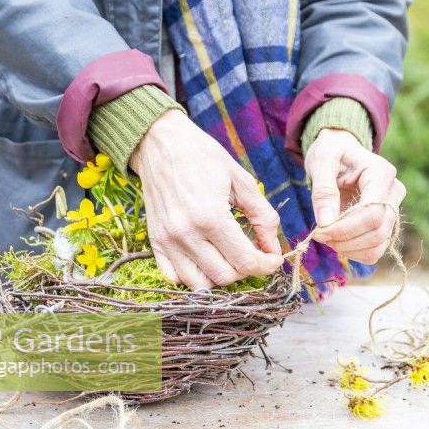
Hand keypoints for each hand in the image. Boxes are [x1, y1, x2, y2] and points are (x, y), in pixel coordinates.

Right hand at [130, 109, 282, 289]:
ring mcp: (168, 241)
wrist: (161, 143)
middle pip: (225, 276)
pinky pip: (174, 277)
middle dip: (245, 270)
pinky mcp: (155, 242)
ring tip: (228, 256)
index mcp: (210, 217)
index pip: (245, 261)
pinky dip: (192, 277)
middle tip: (252, 253)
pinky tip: (205, 258)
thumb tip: (273, 248)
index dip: (266, 265)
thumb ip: (262, 216)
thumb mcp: (241, 180)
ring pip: (199, 284)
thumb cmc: (203, 156)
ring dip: (219, 276)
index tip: (273, 259)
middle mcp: (186, 234)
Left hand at [304, 128, 405, 264]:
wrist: (340, 151)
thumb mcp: (321, 162)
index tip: (319, 232)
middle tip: (319, 236)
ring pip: (379, 244)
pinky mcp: (385, 222)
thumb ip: (323, 191)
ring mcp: (393, 208)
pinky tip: (337, 242)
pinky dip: (356, 252)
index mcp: (381, 173)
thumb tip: (326, 223)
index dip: (346, 229)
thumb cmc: (331, 152)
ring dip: (350, 250)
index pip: (373, 212)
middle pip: (378, 231)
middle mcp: (394, 192)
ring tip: (326, 238)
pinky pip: (376, 249)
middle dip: (345, 240)